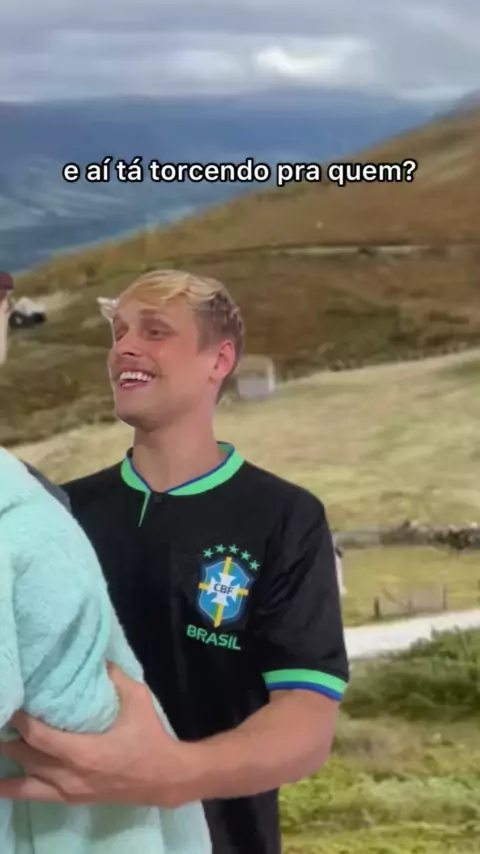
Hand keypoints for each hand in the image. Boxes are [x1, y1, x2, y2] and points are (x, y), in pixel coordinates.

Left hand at [0, 664, 193, 807]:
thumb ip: (114, 678)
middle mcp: (69, 775)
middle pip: (24, 758)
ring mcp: (68, 791)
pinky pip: (35, 795)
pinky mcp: (71, 798)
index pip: (37, 735)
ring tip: (1, 747)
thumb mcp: (137, 699)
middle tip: (3, 721)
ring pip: (23, 785)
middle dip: (8, 741)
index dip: (19, 720)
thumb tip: (95, 658)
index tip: (12, 703)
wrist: (164, 778)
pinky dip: (17, 787)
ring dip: (7, 769)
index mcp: (83, 752)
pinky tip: (6, 779)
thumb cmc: (149, 736)